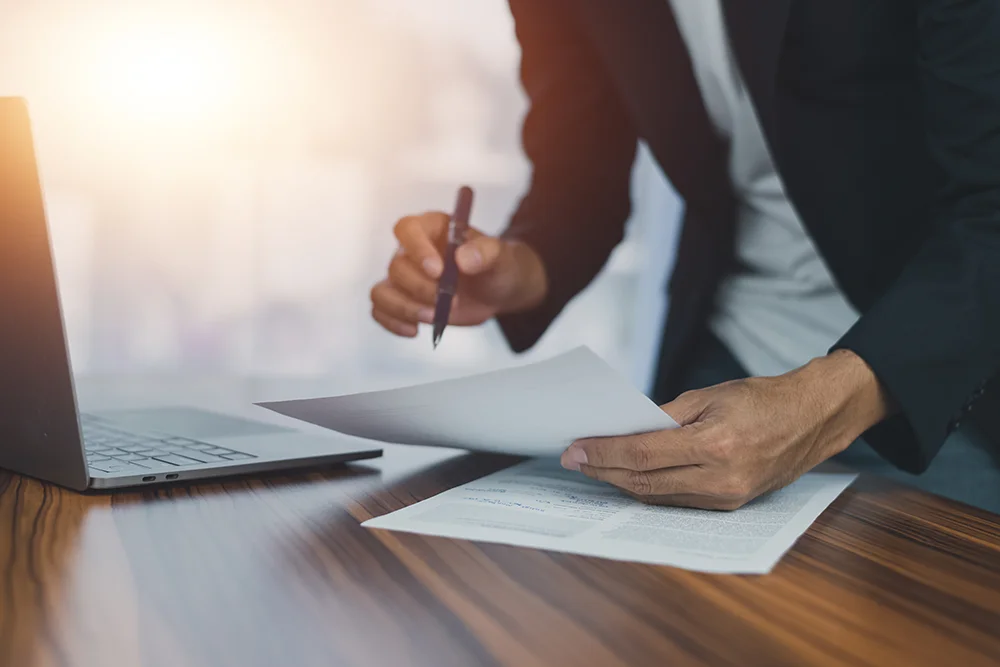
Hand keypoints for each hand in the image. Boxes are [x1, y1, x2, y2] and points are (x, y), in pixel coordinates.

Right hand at [370, 212, 547, 336]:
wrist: (498, 290)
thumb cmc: (496, 265)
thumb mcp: (501, 256)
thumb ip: (486, 252)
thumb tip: (463, 259)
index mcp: (433, 228)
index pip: (408, 229)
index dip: (417, 249)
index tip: (438, 271)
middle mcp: (412, 250)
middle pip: (396, 266)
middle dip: (421, 288)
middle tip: (452, 301)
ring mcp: (405, 277)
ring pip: (383, 291)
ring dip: (405, 308)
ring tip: (434, 317)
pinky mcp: (404, 300)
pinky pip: (381, 309)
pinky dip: (393, 322)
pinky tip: (415, 330)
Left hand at [560, 350, 893, 509]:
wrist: (812, 420)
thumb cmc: (762, 400)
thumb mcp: (711, 395)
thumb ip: (665, 415)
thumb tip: (623, 430)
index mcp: (716, 445)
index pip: (642, 454)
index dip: (603, 453)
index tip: (575, 449)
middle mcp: (721, 479)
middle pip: (644, 482)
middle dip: (603, 471)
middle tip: (574, 459)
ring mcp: (726, 498)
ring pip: (656, 497)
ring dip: (619, 483)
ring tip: (592, 467)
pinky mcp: (729, 506)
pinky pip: (676, 501)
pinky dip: (647, 489)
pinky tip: (626, 476)